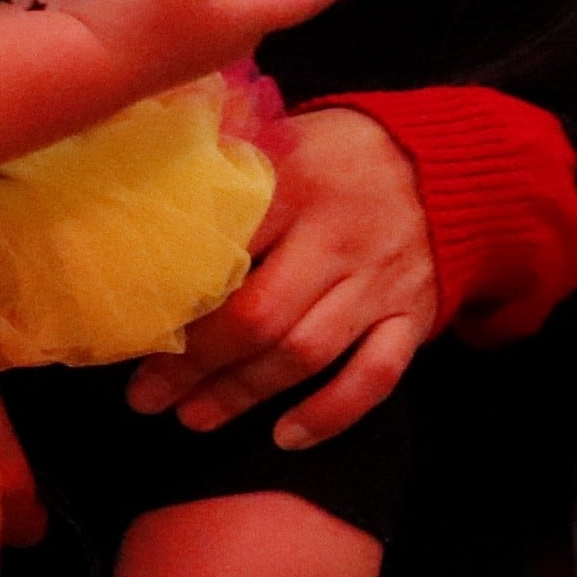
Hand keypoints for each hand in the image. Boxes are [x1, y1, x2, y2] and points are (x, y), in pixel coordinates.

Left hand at [126, 101, 437, 447]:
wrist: (451, 163)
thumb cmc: (341, 155)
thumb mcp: (283, 139)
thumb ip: (224, 171)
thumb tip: (133, 202)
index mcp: (295, 185)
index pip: (220, 251)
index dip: (168, 297)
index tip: (125, 326)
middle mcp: (338, 238)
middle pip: (258, 316)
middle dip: (193, 363)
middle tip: (145, 395)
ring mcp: (379, 281)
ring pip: (307, 352)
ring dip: (244, 394)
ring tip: (193, 416)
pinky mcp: (413, 315)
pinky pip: (377, 375)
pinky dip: (332, 413)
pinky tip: (286, 437)